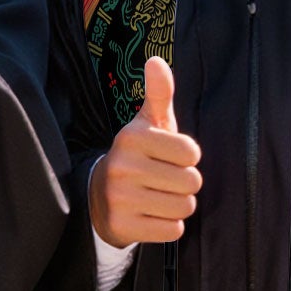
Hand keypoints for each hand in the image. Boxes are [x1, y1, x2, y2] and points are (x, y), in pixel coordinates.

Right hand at [89, 56, 201, 244]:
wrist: (98, 196)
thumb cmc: (137, 156)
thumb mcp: (147, 124)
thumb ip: (158, 94)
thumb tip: (156, 60)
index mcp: (132, 137)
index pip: (192, 153)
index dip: (187, 158)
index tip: (168, 158)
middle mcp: (123, 166)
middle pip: (192, 182)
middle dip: (184, 184)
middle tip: (163, 181)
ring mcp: (120, 198)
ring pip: (184, 207)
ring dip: (178, 205)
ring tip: (158, 197)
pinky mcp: (123, 226)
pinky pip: (172, 230)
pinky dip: (168, 226)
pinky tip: (151, 215)